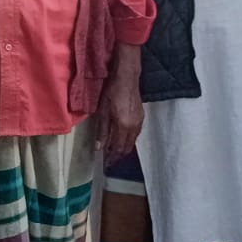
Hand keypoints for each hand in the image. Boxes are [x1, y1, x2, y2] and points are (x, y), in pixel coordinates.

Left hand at [96, 45, 143, 162]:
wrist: (127, 78)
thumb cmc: (112, 92)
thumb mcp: (103, 112)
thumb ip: (102, 131)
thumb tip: (99, 148)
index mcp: (123, 126)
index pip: (118, 148)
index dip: (112, 157)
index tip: (106, 163)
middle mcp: (134, 127)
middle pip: (127, 147)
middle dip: (119, 155)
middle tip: (110, 159)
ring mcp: (139, 122)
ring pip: (133, 141)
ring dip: (124, 147)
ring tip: (115, 150)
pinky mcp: (141, 117)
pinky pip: (136, 134)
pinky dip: (129, 140)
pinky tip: (123, 138)